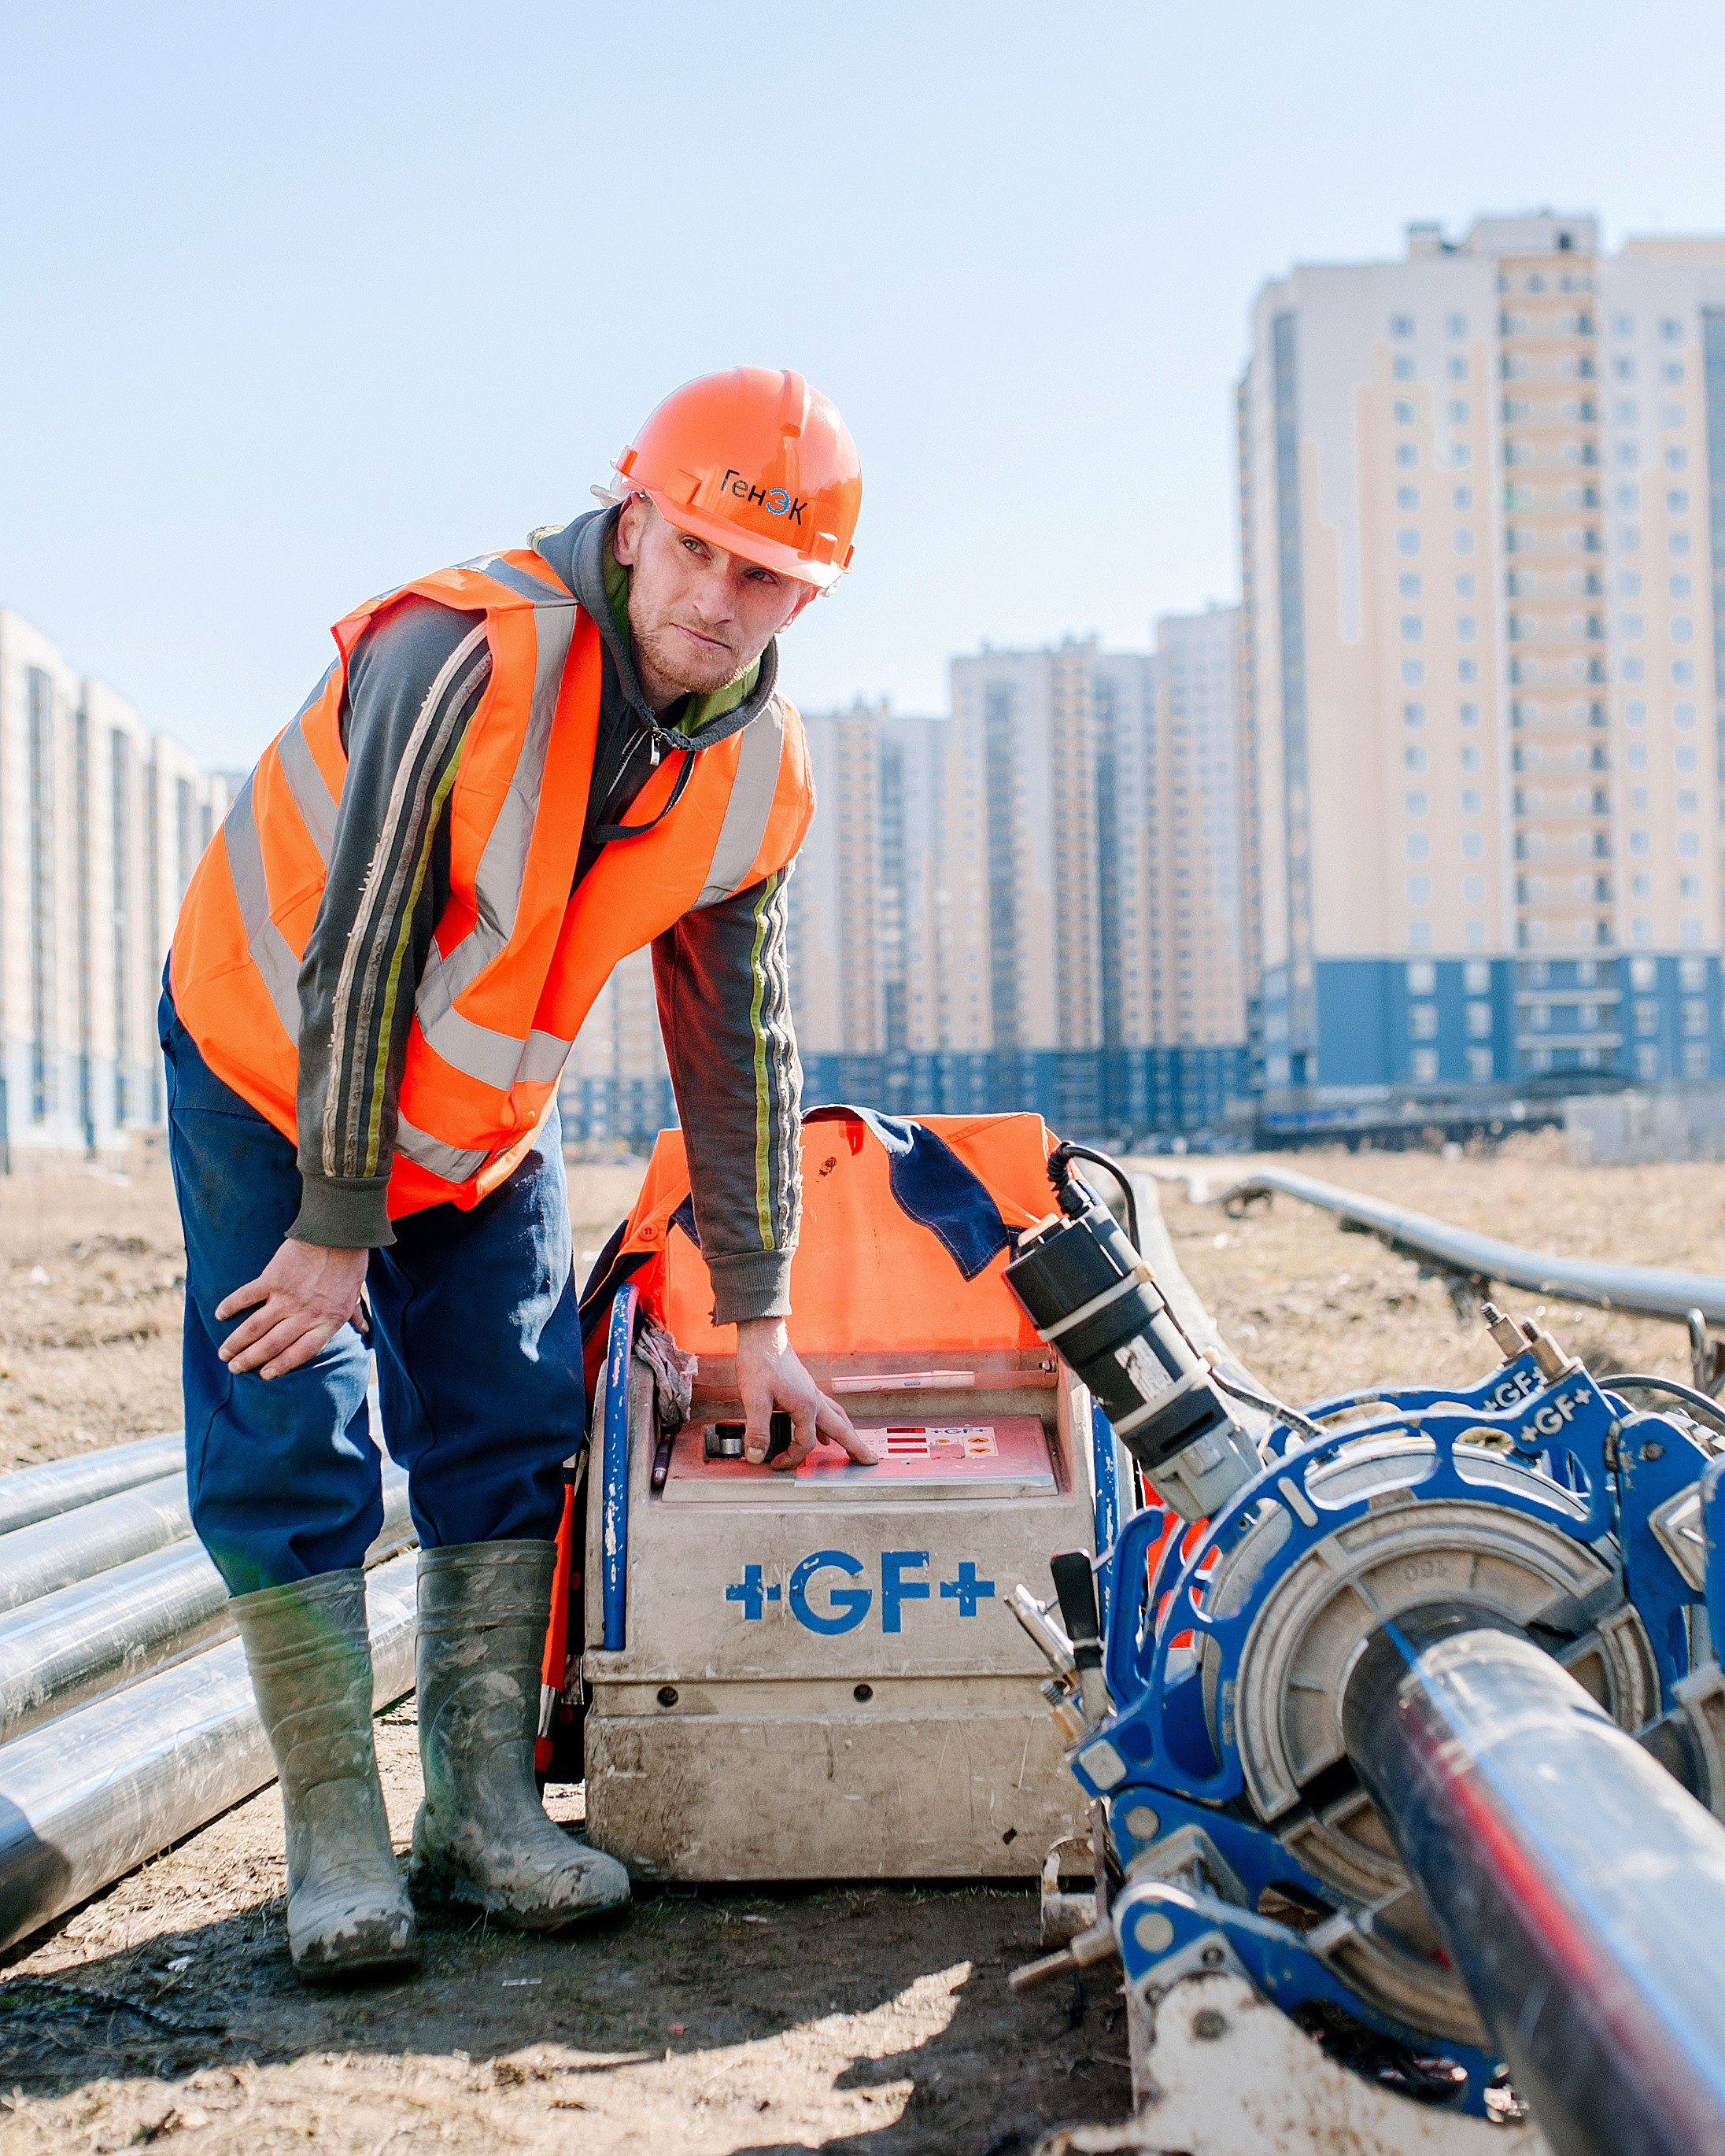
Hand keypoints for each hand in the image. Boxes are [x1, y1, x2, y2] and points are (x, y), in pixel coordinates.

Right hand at [216, 1239, 369, 1379]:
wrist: (338, 1234)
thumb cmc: (349, 1265)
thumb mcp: (354, 1295)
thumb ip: (354, 1315)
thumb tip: (364, 1330)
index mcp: (326, 1322)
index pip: (300, 1353)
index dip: (281, 1366)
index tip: (264, 1375)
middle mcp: (304, 1315)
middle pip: (271, 1345)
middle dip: (249, 1360)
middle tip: (234, 1368)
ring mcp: (286, 1298)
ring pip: (254, 1328)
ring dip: (236, 1343)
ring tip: (224, 1354)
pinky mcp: (272, 1279)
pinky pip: (246, 1297)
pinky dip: (230, 1306)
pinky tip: (219, 1315)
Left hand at [734, 1317, 879, 1471]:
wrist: (763, 1335)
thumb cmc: (761, 1362)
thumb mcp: (755, 1399)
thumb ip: (757, 1430)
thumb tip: (758, 1455)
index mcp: (806, 1405)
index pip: (805, 1442)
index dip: (792, 1457)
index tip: (776, 1463)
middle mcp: (814, 1399)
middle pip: (841, 1428)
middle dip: (855, 1446)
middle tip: (869, 1459)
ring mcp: (811, 1392)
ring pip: (836, 1416)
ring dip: (846, 1433)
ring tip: (852, 1446)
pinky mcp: (805, 1386)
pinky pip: (825, 1408)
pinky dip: (829, 1422)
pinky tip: (822, 1429)